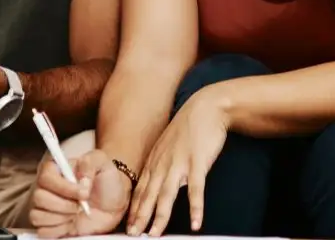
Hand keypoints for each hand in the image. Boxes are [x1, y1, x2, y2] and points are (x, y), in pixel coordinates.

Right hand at [29, 149, 130, 237]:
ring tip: (76, 214)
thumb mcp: (102, 163)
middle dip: (64, 205)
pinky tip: (71, 224)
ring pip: (38, 216)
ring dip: (61, 218)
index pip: (45, 176)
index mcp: (57, 170)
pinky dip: (58, 230)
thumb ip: (90, 163)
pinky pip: (42, 231)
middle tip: (81, 205)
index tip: (84, 192)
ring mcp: (46, 207)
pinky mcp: (48, 225)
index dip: (63, 187)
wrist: (113, 204)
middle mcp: (47, 187)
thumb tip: (80, 180)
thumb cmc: (106, 181)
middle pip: (39, 197)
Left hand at [128, 91, 228, 235]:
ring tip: (154, 234)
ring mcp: (179, 163)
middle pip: (148, 195)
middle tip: (132, 234)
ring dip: (159, 217)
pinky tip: (196, 223)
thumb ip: (162, 163)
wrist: (206, 107)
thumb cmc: (189, 128)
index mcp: (155, 160)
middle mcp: (163, 163)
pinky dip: (195, 208)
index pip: (140, 189)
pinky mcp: (198, 162)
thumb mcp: (168, 145)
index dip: (134, 208)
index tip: (128, 224)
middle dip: (139, 216)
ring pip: (166, 195)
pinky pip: (196, 189)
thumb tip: (157, 181)